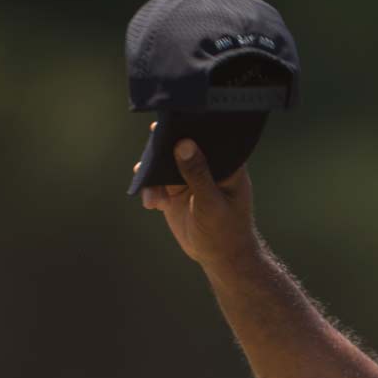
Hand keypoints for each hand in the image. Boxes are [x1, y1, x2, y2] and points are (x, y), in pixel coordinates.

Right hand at [135, 126, 261, 271]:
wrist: (220, 258)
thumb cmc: (226, 232)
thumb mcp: (211, 204)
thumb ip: (198, 175)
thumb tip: (184, 144)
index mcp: (227, 165)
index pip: (209, 137)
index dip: (190, 126)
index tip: (169, 119)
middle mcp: (207, 167)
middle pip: (180, 145)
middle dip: (162, 149)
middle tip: (151, 154)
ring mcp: (188, 178)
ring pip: (164, 164)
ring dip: (152, 174)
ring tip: (153, 194)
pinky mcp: (174, 191)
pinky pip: (155, 182)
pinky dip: (150, 190)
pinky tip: (152, 204)